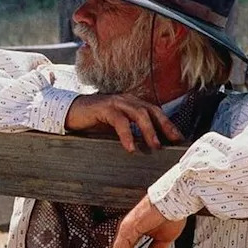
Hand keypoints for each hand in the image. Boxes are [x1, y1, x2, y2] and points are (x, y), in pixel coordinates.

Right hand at [65, 93, 182, 152]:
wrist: (69, 112)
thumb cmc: (92, 121)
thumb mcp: (114, 126)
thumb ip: (130, 130)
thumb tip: (146, 146)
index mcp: (131, 103)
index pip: (154, 111)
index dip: (168, 124)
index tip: (179, 138)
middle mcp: (126, 100)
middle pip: (151, 111)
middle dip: (164, 126)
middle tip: (173, 141)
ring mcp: (115, 102)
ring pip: (139, 114)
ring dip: (149, 131)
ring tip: (154, 146)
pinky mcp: (104, 108)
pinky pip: (120, 121)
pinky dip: (127, 135)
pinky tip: (130, 147)